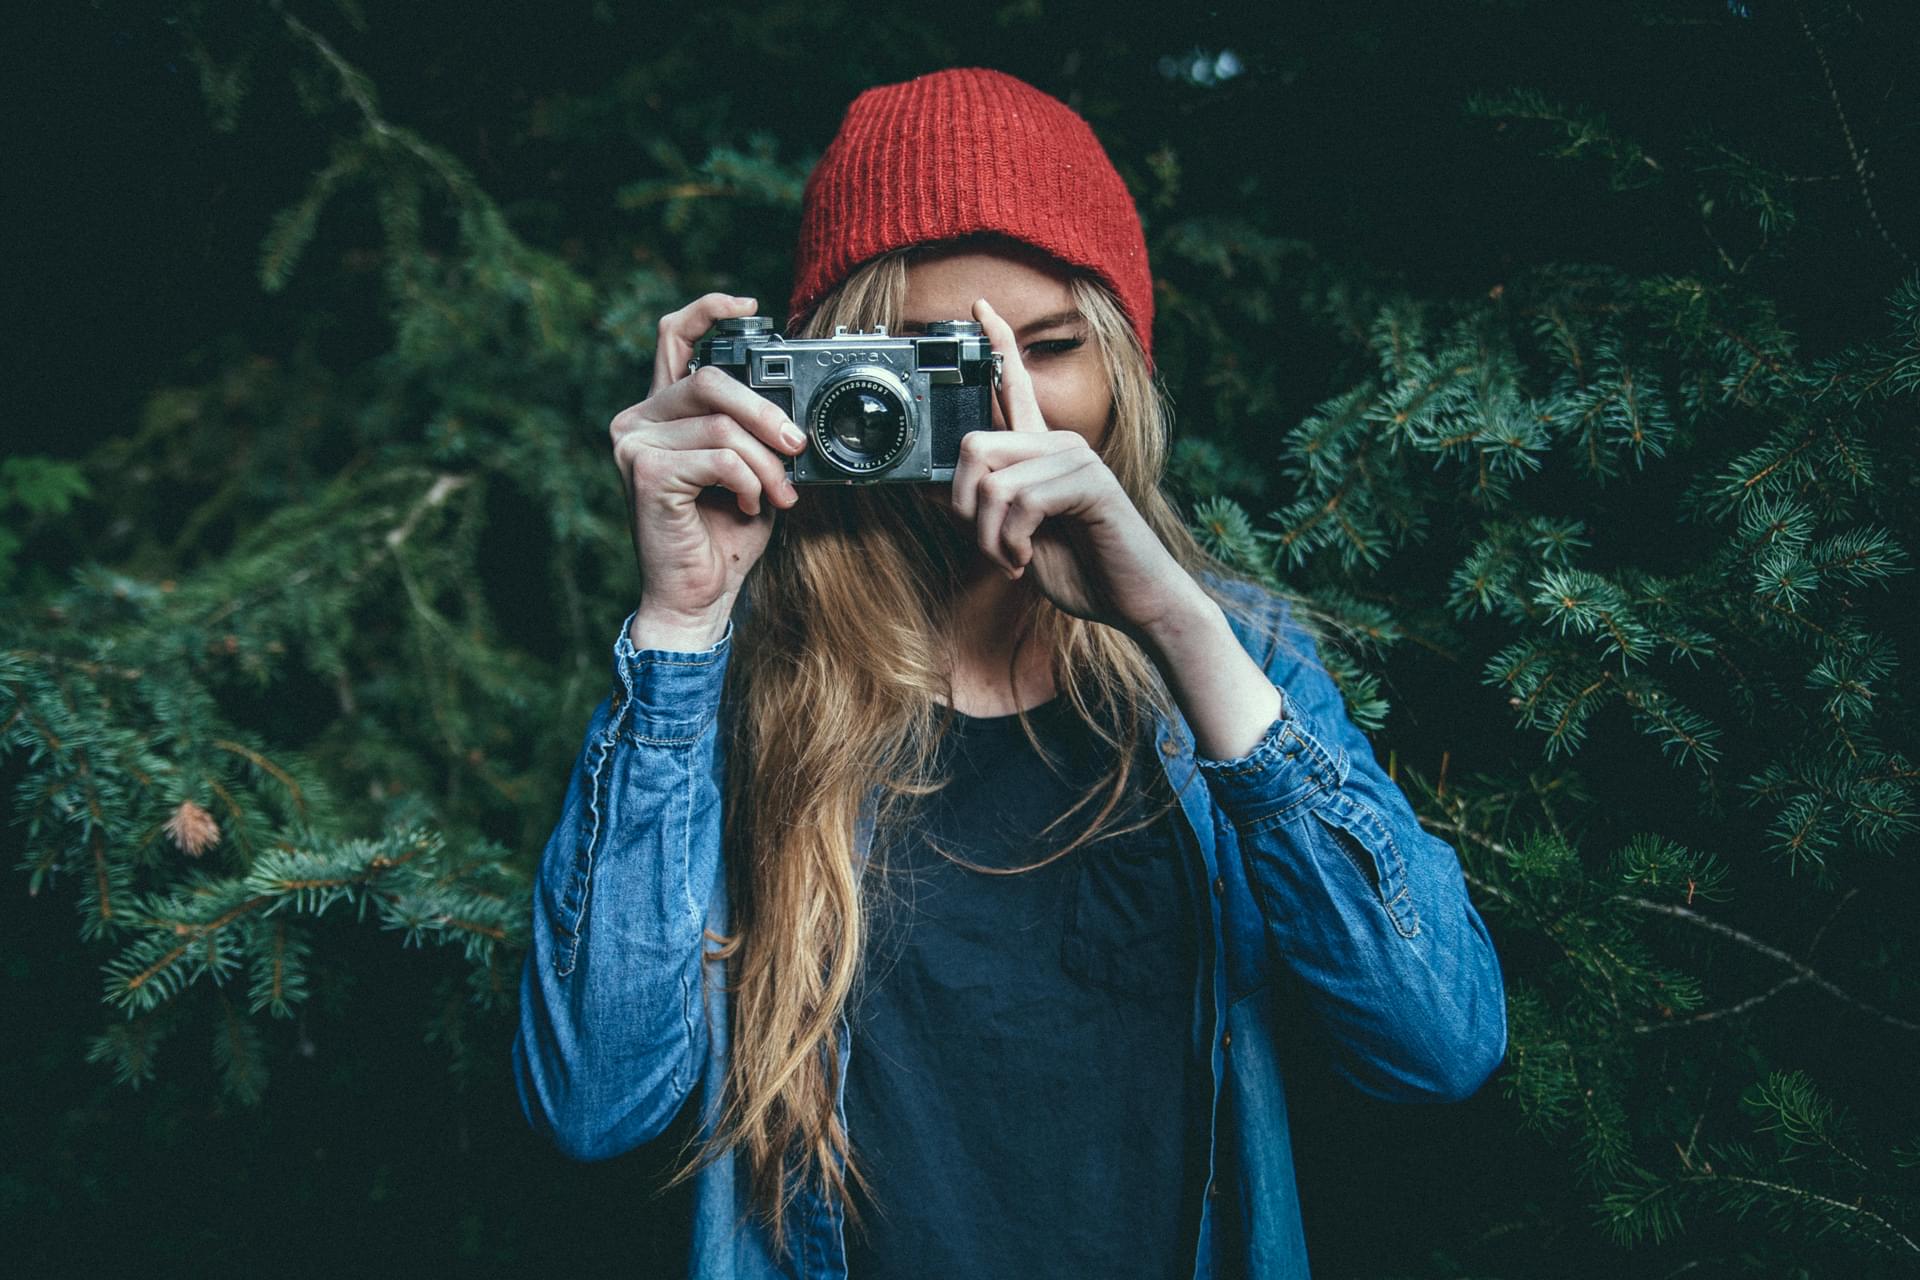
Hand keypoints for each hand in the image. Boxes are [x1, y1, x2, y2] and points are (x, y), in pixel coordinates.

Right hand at [609, 293, 806, 643]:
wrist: (697, 596)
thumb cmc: (722, 535)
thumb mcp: (748, 470)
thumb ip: (752, 431)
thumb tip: (791, 409)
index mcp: (661, 411)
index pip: (673, 338)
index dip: (709, 310)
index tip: (751, 306)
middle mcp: (638, 420)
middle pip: (710, 380)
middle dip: (766, 412)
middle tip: (796, 447)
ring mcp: (634, 444)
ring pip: (722, 425)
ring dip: (765, 463)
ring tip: (778, 494)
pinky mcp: (645, 472)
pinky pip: (718, 457)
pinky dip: (747, 481)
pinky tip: (747, 505)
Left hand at [949, 297, 1208, 642]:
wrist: (1135, 602)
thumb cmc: (1082, 570)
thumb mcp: (1015, 540)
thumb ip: (982, 510)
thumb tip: (930, 489)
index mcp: (1042, 452)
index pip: (1016, 386)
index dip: (997, 343)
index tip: (979, 307)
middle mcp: (1058, 444)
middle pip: (973, 444)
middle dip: (963, 508)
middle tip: (990, 546)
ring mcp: (1076, 458)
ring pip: (991, 483)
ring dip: (990, 538)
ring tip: (1014, 559)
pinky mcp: (1089, 481)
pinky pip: (1021, 503)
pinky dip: (1012, 542)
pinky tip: (1029, 559)